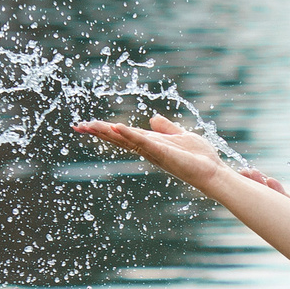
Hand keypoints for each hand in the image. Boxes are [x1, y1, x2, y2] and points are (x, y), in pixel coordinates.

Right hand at [76, 114, 233, 194]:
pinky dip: (130, 134)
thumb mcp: (181, 135)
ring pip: (125, 139)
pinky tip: (117, 126)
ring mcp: (152, 152)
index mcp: (150, 144)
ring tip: (89, 125)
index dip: (106, 129)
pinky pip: (143, 141)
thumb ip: (167, 128)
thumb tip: (153, 117)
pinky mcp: (161, 152)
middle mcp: (147, 149)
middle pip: (118, 138)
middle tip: (77, 126)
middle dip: (98, 132)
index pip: (123, 134)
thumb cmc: (200, 157)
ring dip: (107, 132)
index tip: (87, 125)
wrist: (212, 171)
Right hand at [238, 169, 289, 233]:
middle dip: (256, 188)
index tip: (255, 172)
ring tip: (247, 178)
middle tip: (242, 173)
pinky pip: (289, 219)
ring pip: (276, 210)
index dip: (268, 186)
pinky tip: (265, 194)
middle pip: (273, 204)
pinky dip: (275, 207)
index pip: (282, 200)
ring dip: (261, 195)